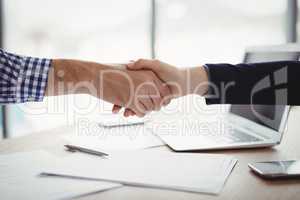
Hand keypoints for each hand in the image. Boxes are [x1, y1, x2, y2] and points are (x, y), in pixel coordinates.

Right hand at [48, 59, 170, 117]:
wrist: (95, 74)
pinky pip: (141, 113)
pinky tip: (128, 110)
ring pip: (150, 109)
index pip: (163, 91)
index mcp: (149, 74)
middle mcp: (148, 82)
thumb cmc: (110, 71)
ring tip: (133, 108)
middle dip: (152, 107)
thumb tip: (149, 80)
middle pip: (158, 102)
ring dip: (142, 111)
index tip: (151, 100)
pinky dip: (136, 114)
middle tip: (142, 106)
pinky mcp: (131, 101)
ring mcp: (140, 91)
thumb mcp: (130, 68)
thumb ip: (141, 73)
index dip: (159, 98)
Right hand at [112, 59, 207, 116]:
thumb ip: (143, 63)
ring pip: (131, 102)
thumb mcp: (156, 64)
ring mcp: (144, 94)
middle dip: (120, 102)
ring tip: (121, 112)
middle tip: (114, 109)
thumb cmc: (170, 72)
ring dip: (126, 108)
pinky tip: (130, 114)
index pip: (124, 82)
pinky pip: (140, 108)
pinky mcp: (149, 102)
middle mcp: (140, 86)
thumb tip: (129, 64)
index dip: (117, 88)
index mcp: (140, 77)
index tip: (111, 91)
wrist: (183, 82)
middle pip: (126, 94)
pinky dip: (135, 112)